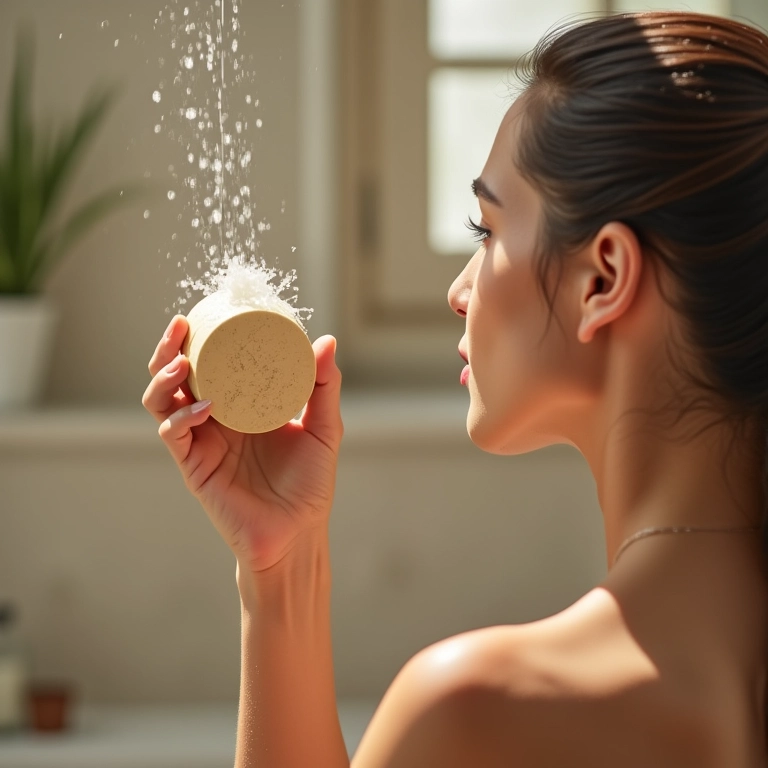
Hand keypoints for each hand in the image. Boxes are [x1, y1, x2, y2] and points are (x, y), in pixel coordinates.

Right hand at [142, 314, 342, 573]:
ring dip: (163, 378)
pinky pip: (174, 434)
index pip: (210, 364)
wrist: (299, 533)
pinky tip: (204, 407)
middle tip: (179, 326)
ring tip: (180, 362)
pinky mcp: (194, 467)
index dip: (200, 338)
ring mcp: (201, 442)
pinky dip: (181, 417)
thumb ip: (324, 387)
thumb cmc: (310, 483)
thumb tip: (326, 340)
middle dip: (168, 349)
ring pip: (161, 401)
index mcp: (240, 405)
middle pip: (175, 376)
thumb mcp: (324, 428)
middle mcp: (215, 419)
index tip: (208, 310)